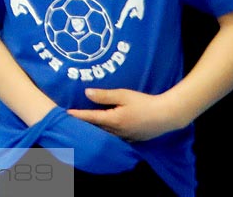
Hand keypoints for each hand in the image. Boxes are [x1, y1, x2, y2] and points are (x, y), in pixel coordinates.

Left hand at [70, 88, 184, 141]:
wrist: (166, 115)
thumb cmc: (144, 103)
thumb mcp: (123, 95)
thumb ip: (104, 95)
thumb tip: (86, 93)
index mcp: (113, 120)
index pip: (91, 117)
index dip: (78, 115)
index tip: (66, 113)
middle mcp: (117, 131)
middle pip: (96, 128)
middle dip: (84, 124)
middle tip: (72, 119)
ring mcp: (125, 137)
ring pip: (105, 134)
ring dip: (95, 130)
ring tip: (85, 126)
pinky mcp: (133, 139)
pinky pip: (115, 138)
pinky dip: (107, 134)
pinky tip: (105, 132)